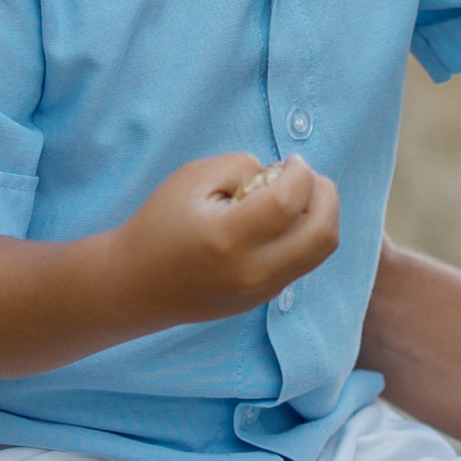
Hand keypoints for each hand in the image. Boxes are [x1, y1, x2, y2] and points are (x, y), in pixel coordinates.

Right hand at [110, 151, 340, 327]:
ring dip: (322, 215)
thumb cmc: (159, 224)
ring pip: (322, 250)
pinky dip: (306, 235)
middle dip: (326, 195)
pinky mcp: (261, 299)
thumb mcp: (191, 178)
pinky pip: (304, 262)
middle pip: (323, 232)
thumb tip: (280, 175)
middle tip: (308, 177)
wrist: (134, 285)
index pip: (290, 200)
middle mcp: (252, 270)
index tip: (290, 161)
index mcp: (229, 238)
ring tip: (297, 197)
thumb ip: (240, 166)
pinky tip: (282, 220)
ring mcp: (260, 291)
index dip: (300, 172)